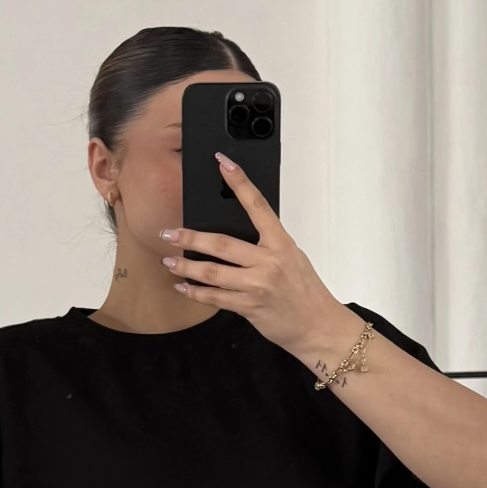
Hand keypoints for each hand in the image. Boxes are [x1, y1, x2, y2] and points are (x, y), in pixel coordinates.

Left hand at [159, 152, 352, 358]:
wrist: (317, 324)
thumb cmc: (305, 290)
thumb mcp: (292, 257)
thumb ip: (266, 244)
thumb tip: (234, 233)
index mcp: (281, 243)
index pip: (257, 205)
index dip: (240, 182)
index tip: (222, 163)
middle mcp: (268, 262)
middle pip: (222, 244)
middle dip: (191, 238)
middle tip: (170, 233)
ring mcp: (257, 286)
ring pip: (212, 273)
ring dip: (186, 267)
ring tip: (168, 261)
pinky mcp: (249, 307)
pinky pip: (215, 298)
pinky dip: (195, 292)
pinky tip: (183, 286)